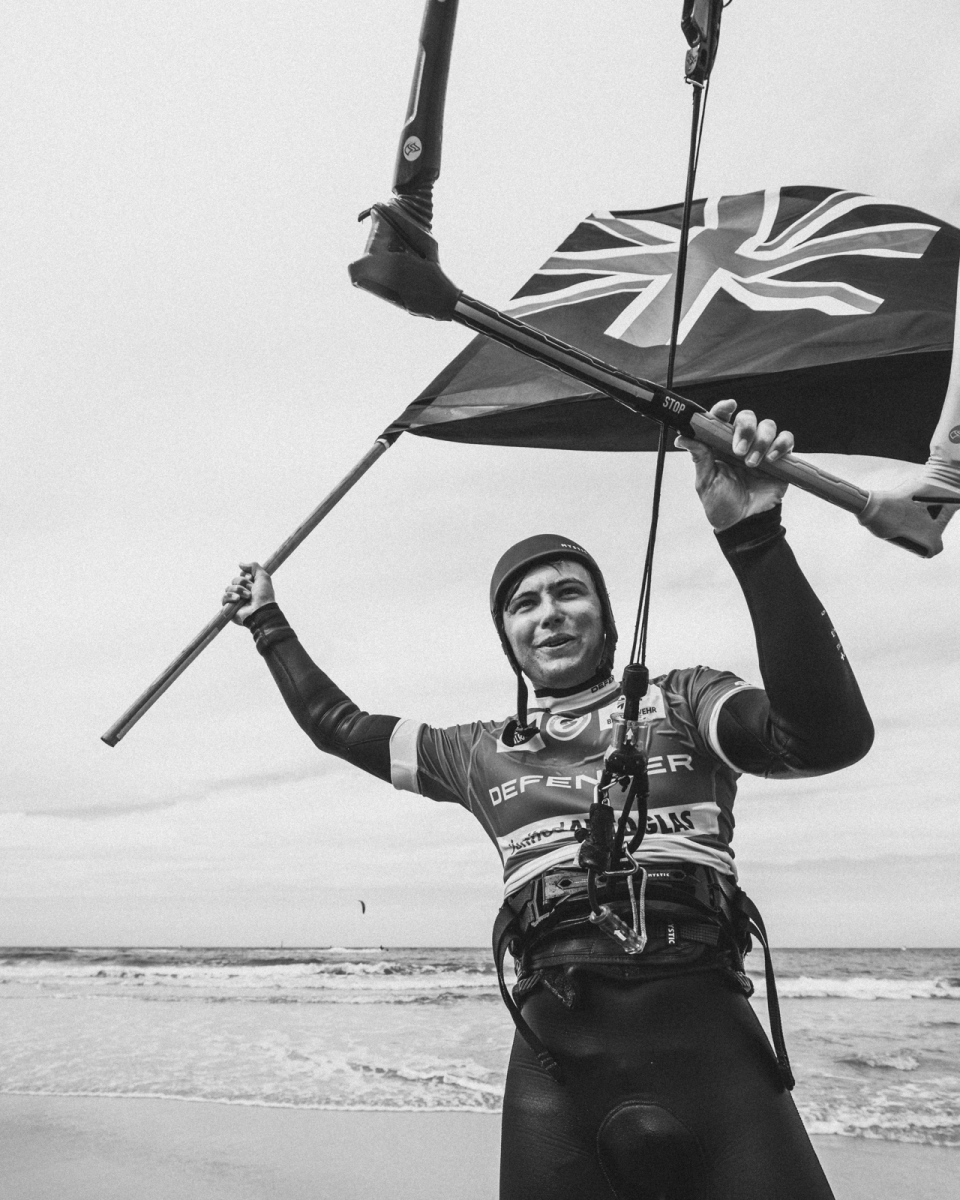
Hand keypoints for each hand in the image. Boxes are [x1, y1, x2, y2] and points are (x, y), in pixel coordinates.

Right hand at [222, 561, 274, 623]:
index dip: (246, 576)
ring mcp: (236, 600)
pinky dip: (231, 596)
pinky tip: (238, 599)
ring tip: (248, 596)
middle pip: (235, 580)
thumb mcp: (263, 576)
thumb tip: (240, 564)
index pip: (242, 575)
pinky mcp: (230, 608)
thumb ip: (253, 566)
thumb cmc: (264, 595)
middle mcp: (243, 593)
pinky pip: (224, 597)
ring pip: (229, 588)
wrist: (261, 610)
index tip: (251, 578)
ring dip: (239, 590)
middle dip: (243, 583)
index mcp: (250, 586)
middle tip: (251, 590)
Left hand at [675, 399, 794, 530]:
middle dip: (745, 429)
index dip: (724, 408)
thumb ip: (699, 457)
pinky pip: (786, 440)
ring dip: (761, 441)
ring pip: (768, 426)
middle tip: (738, 451)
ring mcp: (761, 449)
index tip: (728, 406)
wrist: (744, 524)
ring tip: (752, 464)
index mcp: (720, 445)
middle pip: (747, 417)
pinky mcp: (779, 459)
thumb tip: (682, 437)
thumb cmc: (721, 503)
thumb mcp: (706, 481)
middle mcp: (741, 442)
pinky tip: (771, 459)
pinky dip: (780, 444)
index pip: (722, 418)